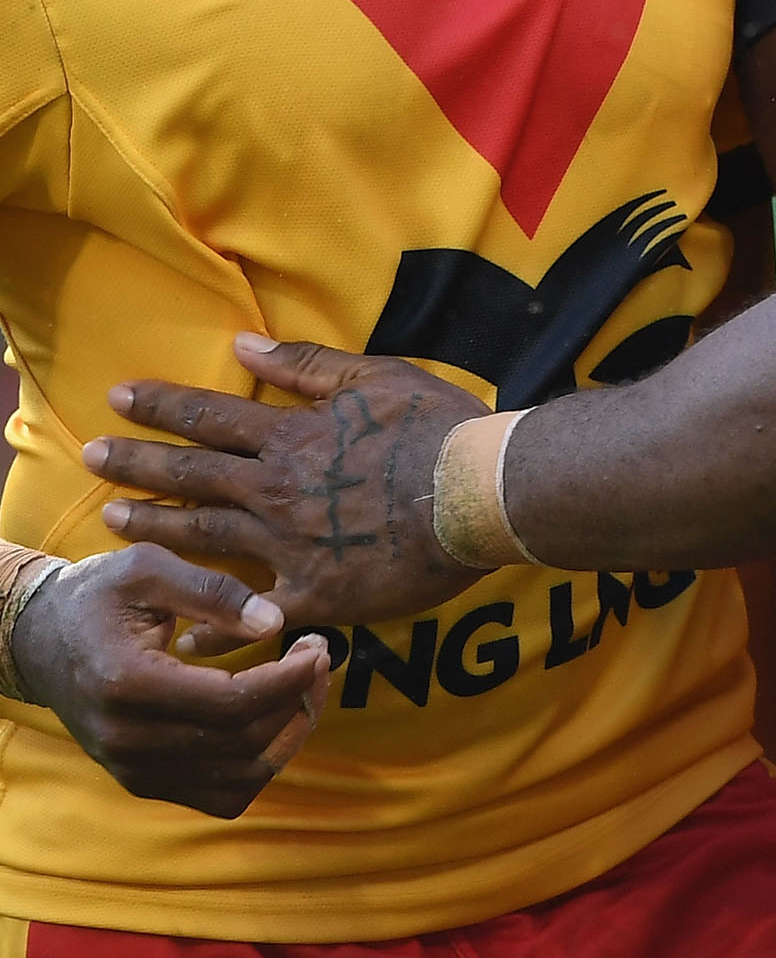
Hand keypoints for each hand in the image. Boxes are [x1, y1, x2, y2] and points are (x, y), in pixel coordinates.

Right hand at [12, 543, 331, 817]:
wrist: (40, 641)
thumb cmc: (98, 596)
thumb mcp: (148, 567)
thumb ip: (213, 591)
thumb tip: (275, 622)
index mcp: (127, 684)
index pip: (230, 703)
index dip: (289, 680)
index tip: (318, 646)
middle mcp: (127, 740)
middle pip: (242, 742)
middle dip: (297, 699)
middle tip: (319, 656)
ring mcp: (133, 768)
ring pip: (240, 777)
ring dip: (288, 734)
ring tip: (305, 687)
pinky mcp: (143, 781)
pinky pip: (221, 796)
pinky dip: (260, 766)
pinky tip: (274, 721)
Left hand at [84, 336, 489, 631]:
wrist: (479, 492)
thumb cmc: (439, 428)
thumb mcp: (379, 376)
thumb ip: (307, 365)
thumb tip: (245, 345)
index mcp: (293, 437)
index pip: (211, 417)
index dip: (163, 405)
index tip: (119, 397)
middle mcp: (277, 490)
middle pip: (192, 475)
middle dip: (137, 464)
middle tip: (89, 456)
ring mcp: (290, 544)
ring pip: (206, 537)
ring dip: (156, 527)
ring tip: (112, 520)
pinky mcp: (315, 591)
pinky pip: (254, 613)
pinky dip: (217, 627)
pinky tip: (185, 636)